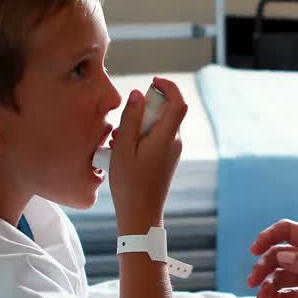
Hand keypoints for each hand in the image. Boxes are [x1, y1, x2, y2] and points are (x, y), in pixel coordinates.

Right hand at [108, 77, 187, 234]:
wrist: (141, 214)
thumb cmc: (129, 184)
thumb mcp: (123, 149)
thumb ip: (130, 119)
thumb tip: (137, 95)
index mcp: (166, 138)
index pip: (178, 103)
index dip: (169, 87)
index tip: (153, 82)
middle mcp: (175, 143)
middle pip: (168, 112)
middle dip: (147, 108)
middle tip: (124, 121)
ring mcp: (173, 152)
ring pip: (160, 125)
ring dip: (141, 124)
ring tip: (118, 140)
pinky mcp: (167, 160)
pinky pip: (158, 138)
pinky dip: (142, 136)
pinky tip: (124, 150)